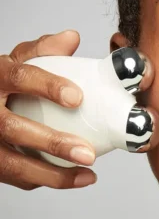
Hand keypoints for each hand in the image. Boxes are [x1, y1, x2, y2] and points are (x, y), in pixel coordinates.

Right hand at [0, 30, 99, 189]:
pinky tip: (73, 179)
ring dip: (53, 174)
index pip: (18, 76)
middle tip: (88, 153)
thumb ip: (41, 50)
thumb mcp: (13, 61)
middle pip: (12, 129)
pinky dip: (43, 180)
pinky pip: (14, 177)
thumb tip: (72, 38)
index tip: (78, 98)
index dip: (46, 86)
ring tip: (88, 175)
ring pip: (11, 164)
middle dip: (52, 143)